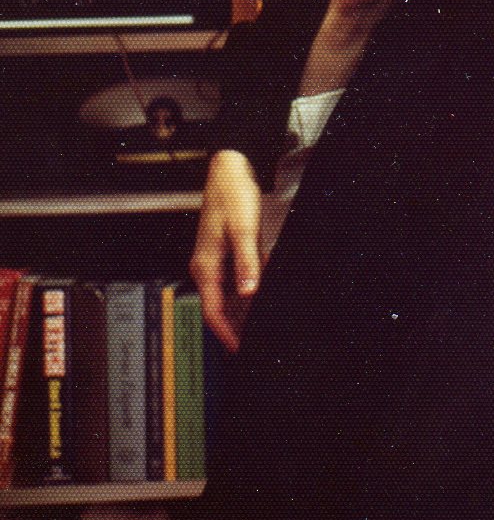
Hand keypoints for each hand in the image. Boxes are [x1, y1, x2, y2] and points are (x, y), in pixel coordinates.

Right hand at [190, 149, 262, 351]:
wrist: (230, 170)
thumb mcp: (243, 230)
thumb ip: (247, 263)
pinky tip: (262, 295)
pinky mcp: (226, 251)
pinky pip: (235, 280)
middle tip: (254, 341)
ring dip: (242, 310)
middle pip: (218, 306)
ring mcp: (216, 260)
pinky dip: (248, 290)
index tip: (239, 348)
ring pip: (227, 294)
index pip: (211, 310)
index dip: (225, 332)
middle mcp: (207, 266)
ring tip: (260, 325)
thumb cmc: (232, 195)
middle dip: (234, 326)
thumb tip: (249, 293)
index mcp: (205, 265)